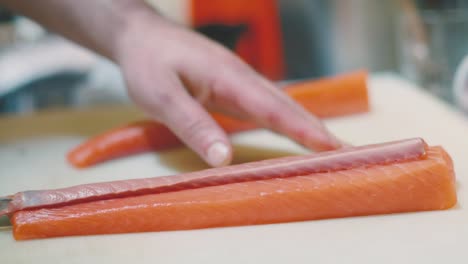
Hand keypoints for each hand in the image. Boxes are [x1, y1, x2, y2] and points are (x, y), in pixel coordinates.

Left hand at [116, 12, 340, 166]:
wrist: (142, 35)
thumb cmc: (148, 63)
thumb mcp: (160, 95)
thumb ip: (193, 124)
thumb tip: (224, 159)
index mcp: (229, 78)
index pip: (275, 109)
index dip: (305, 131)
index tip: (334, 149)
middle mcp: (242, 78)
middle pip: (289, 106)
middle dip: (318, 131)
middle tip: (347, 154)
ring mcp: (240, 81)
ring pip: (282, 105)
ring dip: (308, 126)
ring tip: (331, 149)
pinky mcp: (233, 86)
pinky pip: (268, 106)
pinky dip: (288, 121)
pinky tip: (295, 133)